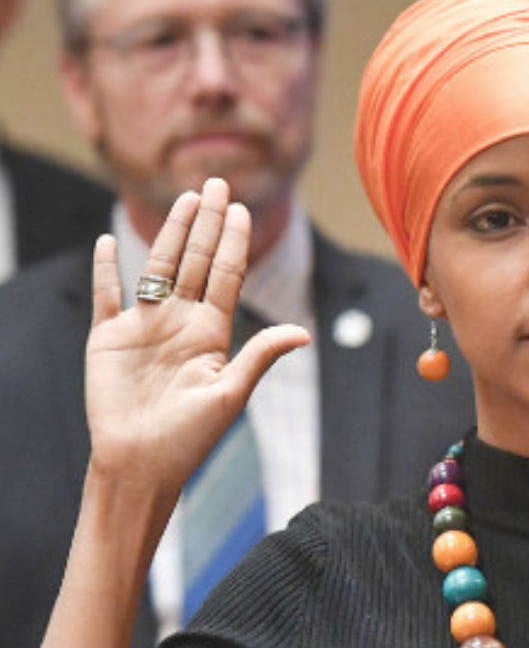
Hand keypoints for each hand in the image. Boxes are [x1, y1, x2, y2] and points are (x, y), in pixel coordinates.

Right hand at [86, 178, 309, 506]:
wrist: (141, 463)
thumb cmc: (190, 437)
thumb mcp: (230, 393)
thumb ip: (260, 356)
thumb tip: (304, 333)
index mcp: (211, 332)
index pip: (225, 274)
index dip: (232, 241)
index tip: (240, 208)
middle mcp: (180, 321)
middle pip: (195, 260)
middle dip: (207, 223)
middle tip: (216, 183)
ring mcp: (144, 326)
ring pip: (158, 267)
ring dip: (169, 233)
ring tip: (183, 200)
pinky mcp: (108, 337)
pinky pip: (106, 295)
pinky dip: (105, 269)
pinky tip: (108, 242)